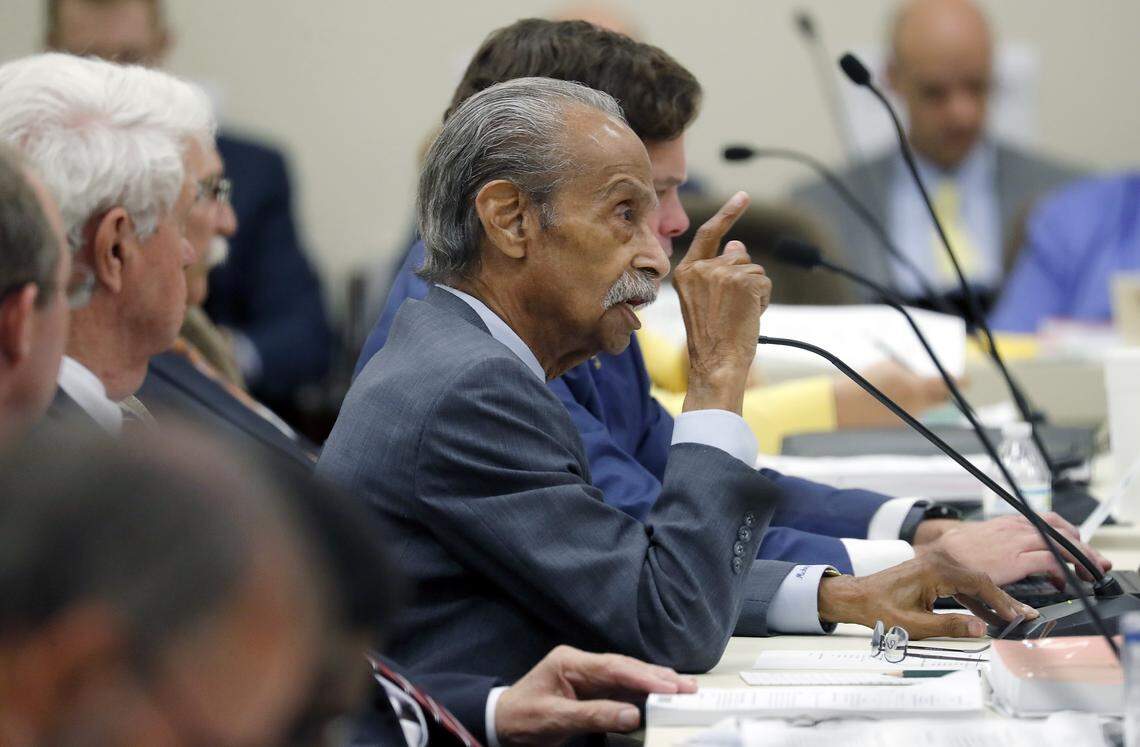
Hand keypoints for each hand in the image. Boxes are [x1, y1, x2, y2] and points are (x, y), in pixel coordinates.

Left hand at [494, 645, 696, 745]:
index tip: (668, 686)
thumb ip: (594, 716)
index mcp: (570, 662)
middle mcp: (581, 664)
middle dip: (656, 676)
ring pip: (626, 675)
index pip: (613, 667)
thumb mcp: (556, 719)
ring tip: (682, 687)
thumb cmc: (523, 718)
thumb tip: (632, 715)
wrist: (501, 722)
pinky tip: (659, 694)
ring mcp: (586, 675)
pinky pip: (620, 688)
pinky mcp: (589, 689)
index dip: (643, 676)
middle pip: (624, 667)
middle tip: (687, 686)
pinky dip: (641, 692)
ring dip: (653, 682)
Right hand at [673, 191, 771, 414]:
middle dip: (744, 279)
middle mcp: (701, 268)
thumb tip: (738, 244)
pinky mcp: (742, 282)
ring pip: (753, 270)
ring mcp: (722, 273)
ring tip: (738, 316)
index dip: (728, 214)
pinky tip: (748, 315)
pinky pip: (764, 281)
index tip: (744, 196)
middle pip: (738, 256)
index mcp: (685, 272)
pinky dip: (762, 299)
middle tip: (732, 310)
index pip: (709, 234)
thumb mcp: (706, 300)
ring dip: (754, 292)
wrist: (716, 361)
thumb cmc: (711, 338)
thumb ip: (718, 270)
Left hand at [817, 551, 1037, 638]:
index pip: (978, 583)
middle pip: (980, 580)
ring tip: (1014, 616)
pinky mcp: (933, 571)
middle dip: (1004, 599)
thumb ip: (950, 626)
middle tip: (1026, 616)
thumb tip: (981, 628)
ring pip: (972, 581)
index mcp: (935, 570)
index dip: (1001, 601)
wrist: (858, 597)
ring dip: (991, 599)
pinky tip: (989, 613)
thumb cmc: (880, 610)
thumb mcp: (915, 625)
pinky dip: (975, 598)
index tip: (1017, 616)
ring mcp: (936, 564)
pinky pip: (960, 584)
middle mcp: (938, 561)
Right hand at [834, 359, 950, 427]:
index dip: (960, 380)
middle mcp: (919, 405)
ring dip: (925, 396)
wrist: (844, 406)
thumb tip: (922, 371)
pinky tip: (894, 398)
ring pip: (926, 405)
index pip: (949, 383)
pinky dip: (909, 404)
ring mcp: (910, 417)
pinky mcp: (899, 424)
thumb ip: (910, 368)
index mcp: (919, 387)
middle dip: (946, 391)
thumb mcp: (890, 366)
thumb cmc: (867, 380)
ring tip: (911, 386)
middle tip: (948, 384)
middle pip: (942, 398)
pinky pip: (912, 411)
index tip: (966, 379)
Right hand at [917, 512, 1111, 587]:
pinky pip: (1050, 561)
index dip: (1067, 532)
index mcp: (1007, 523)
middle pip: (1060, 531)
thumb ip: (997, 544)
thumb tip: (1008, 557)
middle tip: (1096, 562)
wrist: (936, 557)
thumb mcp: (977, 541)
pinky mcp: (1015, 560)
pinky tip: (1063, 582)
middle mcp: (1015, 528)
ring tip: (1089, 573)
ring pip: (1061, 544)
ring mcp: (1016, 542)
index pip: (1046, 520)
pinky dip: (1062, 571)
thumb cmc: (952, 554)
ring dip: (1080, 559)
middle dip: (1083, 547)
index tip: (1078, 544)